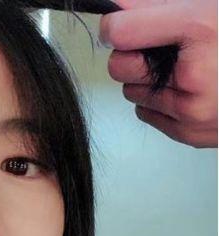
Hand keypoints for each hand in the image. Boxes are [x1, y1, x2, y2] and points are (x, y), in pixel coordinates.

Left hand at [99, 0, 217, 147]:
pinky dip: (160, 102)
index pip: (122, 31)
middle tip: (159, 47)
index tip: (119, 23)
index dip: (116, 24)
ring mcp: (192, 110)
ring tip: (183, 67)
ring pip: (132, 93)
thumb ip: (160, 4)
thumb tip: (118, 6)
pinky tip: (188, 89)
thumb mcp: (209, 6)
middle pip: (119, 67)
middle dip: (132, 54)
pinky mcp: (191, 133)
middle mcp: (194, 75)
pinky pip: (147, 114)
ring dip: (147, 80)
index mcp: (201, 29)